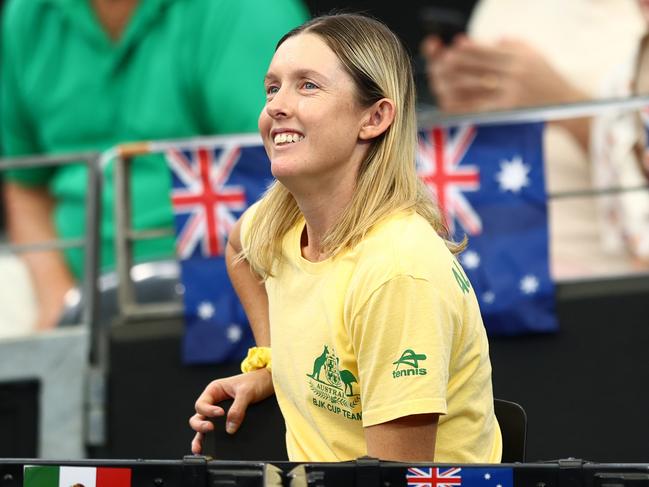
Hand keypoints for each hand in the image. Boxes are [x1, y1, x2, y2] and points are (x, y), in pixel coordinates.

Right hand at [189, 368, 273, 454]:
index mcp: (215, 390)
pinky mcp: (228, 419)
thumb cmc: (256, 381)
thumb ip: (238, 409)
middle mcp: (215, 401)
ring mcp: (220, 411)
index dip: (208, 411)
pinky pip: (217, 429)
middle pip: (199, 416)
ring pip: (205, 424)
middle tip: (210, 429)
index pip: (202, 404)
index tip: (220, 414)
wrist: (269, 383)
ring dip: (201, 436)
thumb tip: (230, 428)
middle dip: (200, 425)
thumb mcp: (246, 392)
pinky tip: (209, 447)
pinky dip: (211, 438)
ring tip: (200, 448)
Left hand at [426, 36, 586, 112]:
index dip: (468, 48)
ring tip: (439, 82)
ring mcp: (510, 92)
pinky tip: (448, 103)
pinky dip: (461, 104)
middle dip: (455, 64)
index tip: (454, 45)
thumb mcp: (534, 54)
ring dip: (453, 83)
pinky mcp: (507, 110)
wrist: (566, 104)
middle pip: (476, 66)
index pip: (487, 50)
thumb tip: (487, 40)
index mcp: (518, 56)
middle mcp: (514, 73)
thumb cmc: (547, 78)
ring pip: (473, 86)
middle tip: (440, 63)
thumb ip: (512, 44)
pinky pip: (478, 106)